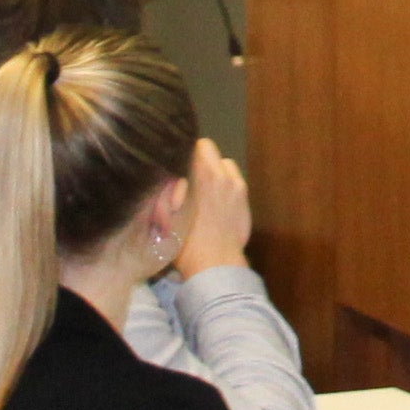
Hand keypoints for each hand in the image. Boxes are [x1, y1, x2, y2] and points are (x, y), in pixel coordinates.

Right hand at [175, 142, 254, 277]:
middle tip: (190, 175)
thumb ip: (166, 191)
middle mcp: (218, 174)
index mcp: (198, 175)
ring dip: (216, 170)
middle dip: (200, 157)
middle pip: (209, 148)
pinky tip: (219, 201)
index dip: (184, 153)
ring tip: (206, 188)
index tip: (178, 164)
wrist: (214, 264)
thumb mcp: (164, 215)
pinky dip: (227, 184)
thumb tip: (168, 178)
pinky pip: (235, 179)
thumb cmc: (185, 242)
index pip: (194, 145)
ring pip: (224, 163)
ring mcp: (235, 185)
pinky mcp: (245, 198)